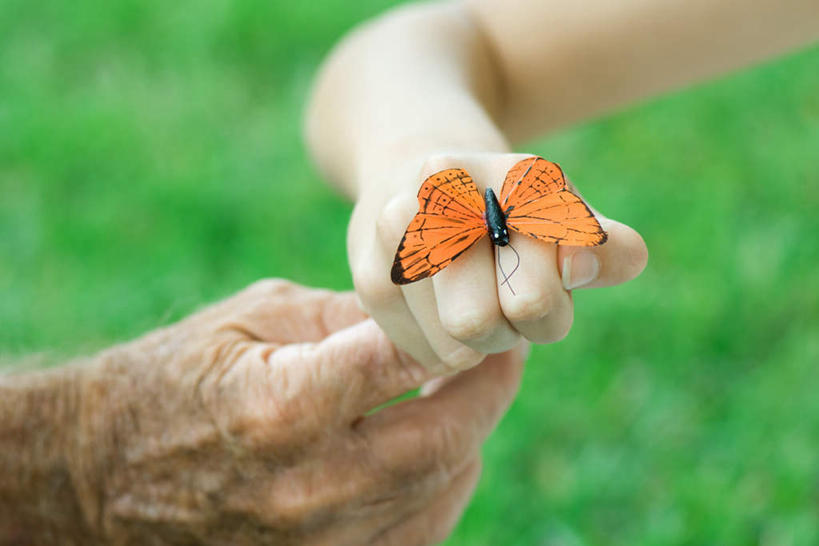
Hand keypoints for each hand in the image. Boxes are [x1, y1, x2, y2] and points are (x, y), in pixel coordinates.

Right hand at [66, 280, 523, 544]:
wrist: (99, 472)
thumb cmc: (176, 377)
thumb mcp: (256, 318)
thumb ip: (347, 317)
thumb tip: (428, 316)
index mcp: (284, 407)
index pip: (407, 367)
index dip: (467, 341)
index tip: (496, 322)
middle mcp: (306, 488)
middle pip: (444, 441)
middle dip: (489, 394)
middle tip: (505, 358)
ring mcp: (313, 542)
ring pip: (439, 492)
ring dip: (469, 439)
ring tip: (472, 397)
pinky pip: (414, 535)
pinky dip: (439, 489)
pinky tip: (439, 453)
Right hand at [349, 152, 646, 370]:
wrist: (421, 178)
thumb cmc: (513, 216)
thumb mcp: (571, 222)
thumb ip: (610, 249)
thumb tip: (578, 267)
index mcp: (508, 176)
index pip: (532, 296)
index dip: (548, 306)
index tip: (541, 281)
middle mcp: (440, 194)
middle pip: (479, 325)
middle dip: (509, 329)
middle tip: (506, 301)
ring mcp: (393, 231)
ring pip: (452, 349)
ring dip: (476, 343)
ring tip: (473, 298)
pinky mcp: (369, 275)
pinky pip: (424, 353)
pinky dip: (442, 345)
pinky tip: (440, 307)